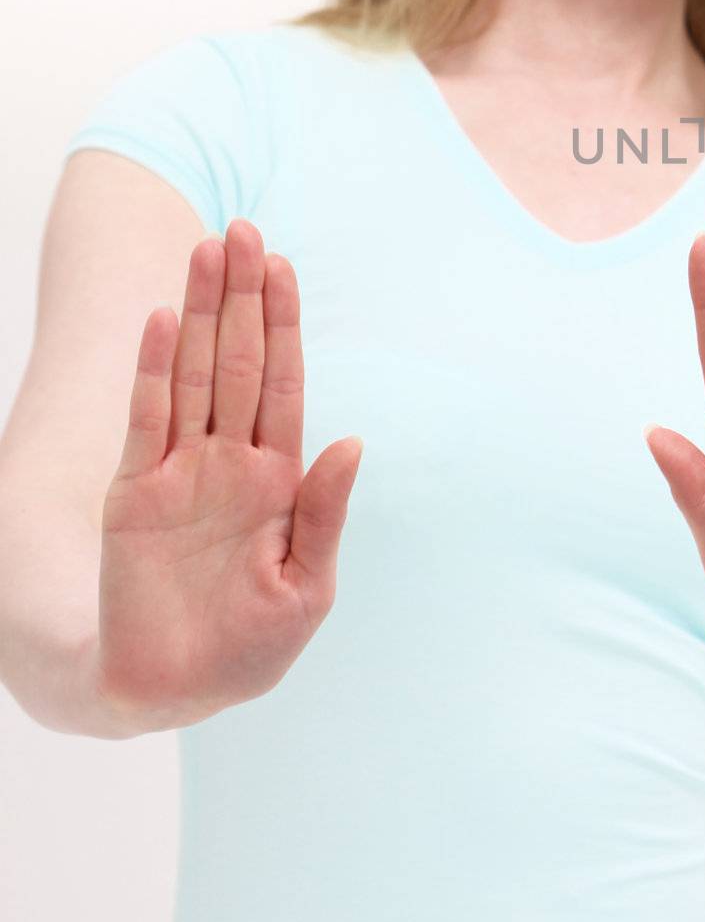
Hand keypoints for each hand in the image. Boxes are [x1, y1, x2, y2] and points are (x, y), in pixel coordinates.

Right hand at [94, 220, 362, 732]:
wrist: (174, 692)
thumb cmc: (250, 644)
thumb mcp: (307, 585)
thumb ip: (326, 514)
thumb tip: (354, 441)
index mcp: (279, 476)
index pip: (283, 381)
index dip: (283, 324)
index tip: (282, 265)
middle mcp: (230, 461)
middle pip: (239, 361)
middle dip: (244, 298)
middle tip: (244, 229)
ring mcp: (182, 471)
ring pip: (193, 374)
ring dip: (199, 313)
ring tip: (207, 251)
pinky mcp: (133, 494)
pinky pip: (147, 421)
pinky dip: (153, 371)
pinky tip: (160, 321)